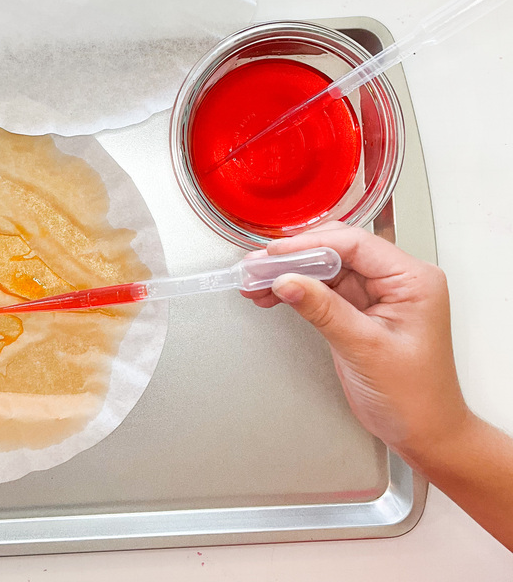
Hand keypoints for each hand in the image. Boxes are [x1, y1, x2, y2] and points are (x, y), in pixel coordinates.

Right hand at [244, 222, 468, 461]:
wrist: (424, 434)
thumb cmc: (415, 398)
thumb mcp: (365, 349)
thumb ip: (324, 310)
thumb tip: (287, 281)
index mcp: (412, 279)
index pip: (355, 244)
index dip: (311, 244)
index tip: (276, 254)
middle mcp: (396, 279)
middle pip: (337, 250)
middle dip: (294, 257)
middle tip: (257, 267)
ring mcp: (376, 293)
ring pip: (324, 268)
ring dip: (289, 274)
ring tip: (254, 282)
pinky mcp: (358, 308)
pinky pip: (322, 289)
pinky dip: (296, 290)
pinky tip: (271, 295)